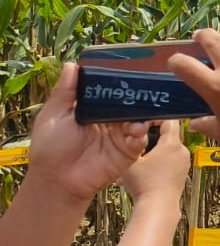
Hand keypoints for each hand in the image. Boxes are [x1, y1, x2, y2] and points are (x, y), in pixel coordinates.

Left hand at [26, 65, 148, 203]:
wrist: (57, 180)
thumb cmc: (50, 149)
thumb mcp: (53, 115)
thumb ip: (64, 91)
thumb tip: (72, 65)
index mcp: (93, 110)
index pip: (110, 91)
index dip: (118, 82)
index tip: (128, 70)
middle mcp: (109, 121)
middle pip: (128, 103)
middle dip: (136, 96)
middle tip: (142, 88)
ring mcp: (120, 136)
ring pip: (138, 119)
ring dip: (140, 114)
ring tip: (136, 115)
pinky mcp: (128, 151)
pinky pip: (141, 139)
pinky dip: (140, 133)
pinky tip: (136, 130)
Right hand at [120, 121, 189, 204]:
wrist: (158, 207)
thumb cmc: (144, 185)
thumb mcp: (130, 160)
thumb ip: (130, 143)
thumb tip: (129, 134)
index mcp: (172, 144)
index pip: (169, 120)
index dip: (155, 117)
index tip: (144, 120)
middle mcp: (182, 150)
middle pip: (168, 135)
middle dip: (152, 137)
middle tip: (137, 142)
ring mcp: (184, 161)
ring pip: (168, 148)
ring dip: (155, 151)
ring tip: (139, 159)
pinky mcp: (183, 172)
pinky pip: (171, 160)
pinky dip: (160, 161)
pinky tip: (146, 170)